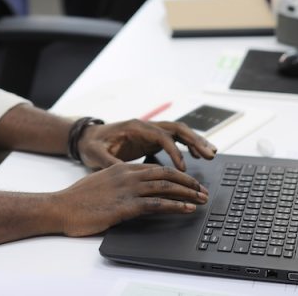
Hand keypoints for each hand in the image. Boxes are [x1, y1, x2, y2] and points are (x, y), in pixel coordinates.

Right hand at [52, 162, 208, 235]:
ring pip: (165, 186)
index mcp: (121, 168)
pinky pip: (157, 204)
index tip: (190, 183)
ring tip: (202, 199)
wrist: (60, 207)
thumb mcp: (101, 184)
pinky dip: (176, 205)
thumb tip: (133, 191)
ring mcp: (127, 189)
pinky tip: (187, 209)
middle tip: (204, 190)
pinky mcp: (125, 206)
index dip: (177, 174)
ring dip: (188, 193)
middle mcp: (127, 175)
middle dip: (188, 182)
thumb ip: (118, 182)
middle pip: (166, 174)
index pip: (156, 167)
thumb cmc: (78, 199)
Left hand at [77, 118, 216, 170]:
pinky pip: (174, 139)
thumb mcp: (96, 154)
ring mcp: (149, 131)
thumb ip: (109, 162)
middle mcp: (145, 126)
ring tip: (211, 154)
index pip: (161, 136)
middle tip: (210, 154)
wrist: (86, 137)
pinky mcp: (150, 139)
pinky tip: (197, 156)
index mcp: (135, 127)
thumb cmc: (92, 144)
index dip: (174, 151)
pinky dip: (187, 146)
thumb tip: (120, 172)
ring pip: (178, 132)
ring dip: (195, 141)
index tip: (183, 168)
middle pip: (177, 128)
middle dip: (195, 140)